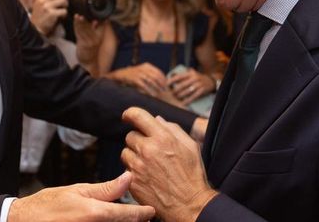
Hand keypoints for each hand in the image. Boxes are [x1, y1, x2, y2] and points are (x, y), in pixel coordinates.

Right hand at [8, 171, 154, 221]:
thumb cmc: (48, 206)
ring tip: (127, 218)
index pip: (129, 215)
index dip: (144, 213)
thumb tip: (128, 178)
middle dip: (133, 221)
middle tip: (142, 216)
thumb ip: (106, 189)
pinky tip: (107, 219)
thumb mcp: (77, 191)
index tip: (151, 211)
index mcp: (96, 214)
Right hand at [29, 0, 68, 35]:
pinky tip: (61, 16)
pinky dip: (65, 13)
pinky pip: (64, 10)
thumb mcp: (40, 3)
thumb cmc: (40, 15)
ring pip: (63, 0)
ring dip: (66, 4)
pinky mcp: (51, 14)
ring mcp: (46, 7)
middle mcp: (42, 0)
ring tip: (63, 8)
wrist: (35, 29)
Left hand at [74, 15, 103, 74]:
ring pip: (83, 30)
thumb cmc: (92, 48)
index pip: (100, 27)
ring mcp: (89, 42)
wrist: (89, 61)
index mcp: (100, 37)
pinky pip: (78, 34)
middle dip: (85, 21)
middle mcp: (95, 39)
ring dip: (79, 23)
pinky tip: (75, 21)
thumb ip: (100, 28)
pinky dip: (76, 27)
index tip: (93, 14)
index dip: (97, 20)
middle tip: (81, 14)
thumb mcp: (99, 39)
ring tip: (77, 16)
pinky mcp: (82, 44)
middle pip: (89, 28)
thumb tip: (104, 19)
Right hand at [110, 63, 167, 95]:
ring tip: (160, 93)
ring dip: (156, 87)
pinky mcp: (134, 79)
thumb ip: (149, 73)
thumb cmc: (132, 74)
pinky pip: (144, 85)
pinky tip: (152, 95)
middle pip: (156, 76)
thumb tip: (160, 80)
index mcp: (146, 66)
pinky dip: (149, 90)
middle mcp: (143, 68)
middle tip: (164, 90)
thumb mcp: (141, 70)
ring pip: (151, 81)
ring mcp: (138, 73)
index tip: (166, 85)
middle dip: (161, 84)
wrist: (120, 74)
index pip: (158, 72)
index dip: (163, 79)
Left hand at [121, 107, 216, 221]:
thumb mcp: (190, 146)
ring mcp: (138, 166)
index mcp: (163, 137)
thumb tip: (157, 120)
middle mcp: (148, 149)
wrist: (190, 205)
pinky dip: (133, 173)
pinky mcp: (132, 182)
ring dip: (133, 156)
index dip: (130, 114)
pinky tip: (147, 178)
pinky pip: (125, 171)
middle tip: (150, 151)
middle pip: (130, 136)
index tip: (128, 117)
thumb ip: (173, 129)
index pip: (137, 115)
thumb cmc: (192, 176)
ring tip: (148, 166)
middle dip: (138, 141)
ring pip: (125, 153)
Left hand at [167, 68, 215, 103]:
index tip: (166, 84)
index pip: (179, 77)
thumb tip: (170, 77)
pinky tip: (183, 103)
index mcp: (190, 73)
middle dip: (175, 90)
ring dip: (180, 95)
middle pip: (182, 85)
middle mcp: (194, 78)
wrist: (211, 81)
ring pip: (187, 91)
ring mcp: (198, 84)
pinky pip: (193, 96)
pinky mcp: (202, 91)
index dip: (171, 81)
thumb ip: (183, 75)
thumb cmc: (198, 78)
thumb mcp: (191, 74)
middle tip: (170, 94)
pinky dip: (188, 100)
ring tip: (176, 97)